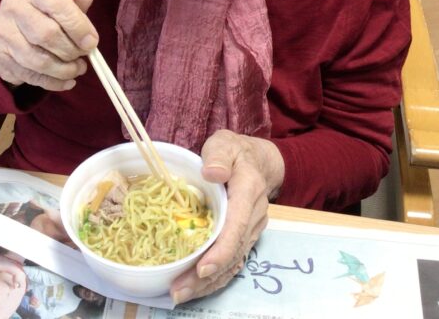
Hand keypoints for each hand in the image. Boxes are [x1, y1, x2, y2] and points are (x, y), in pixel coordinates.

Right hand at [0, 0, 96, 90]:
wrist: (14, 23)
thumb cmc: (46, 9)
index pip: (56, 4)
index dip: (78, 26)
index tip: (92, 42)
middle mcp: (11, 6)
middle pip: (46, 35)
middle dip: (71, 50)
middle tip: (84, 54)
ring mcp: (1, 32)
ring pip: (37, 60)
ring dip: (64, 69)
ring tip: (78, 68)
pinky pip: (29, 75)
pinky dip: (53, 82)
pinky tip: (67, 80)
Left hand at [169, 130, 284, 303]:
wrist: (259, 161)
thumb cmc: (235, 152)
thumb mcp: (224, 143)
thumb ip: (218, 155)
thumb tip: (211, 172)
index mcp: (248, 191)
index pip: (236, 227)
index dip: (221, 251)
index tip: (202, 269)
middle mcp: (254, 215)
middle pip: (233, 252)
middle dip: (206, 276)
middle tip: (178, 291)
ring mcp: (252, 229)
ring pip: (233, 262)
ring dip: (208, 282)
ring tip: (181, 294)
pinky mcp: (246, 236)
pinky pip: (233, 261)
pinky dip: (216, 277)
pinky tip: (196, 287)